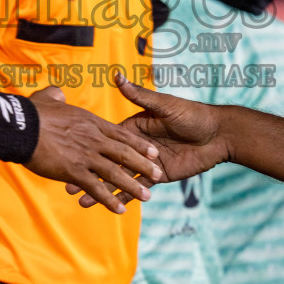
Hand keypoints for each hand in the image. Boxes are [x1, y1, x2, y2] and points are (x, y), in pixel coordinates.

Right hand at [25, 85, 162, 215]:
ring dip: (132, 186)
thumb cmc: (32, 112)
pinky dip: (110, 199)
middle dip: (143, 165)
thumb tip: (58, 94)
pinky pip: (97, 187)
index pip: (121, 134)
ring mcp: (86, 155)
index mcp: (91, 122)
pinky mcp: (74, 171)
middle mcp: (93, 138)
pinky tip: (121, 209)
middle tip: (158, 174)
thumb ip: (57, 96)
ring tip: (147, 197)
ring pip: (116, 172)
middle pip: (124, 153)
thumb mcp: (49, 98)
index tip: (152, 151)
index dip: (138, 144)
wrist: (20, 126)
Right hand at [69, 76, 227, 207]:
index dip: (87, 146)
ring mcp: (145, 164)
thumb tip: (118, 76)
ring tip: (78, 201)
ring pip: (117, 178)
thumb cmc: (191, 114)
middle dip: (86, 171)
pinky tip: (108, 206)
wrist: (218, 135)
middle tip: (65, 183)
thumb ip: (140, 95)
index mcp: (134, 127)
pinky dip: (122, 197)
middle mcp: (136, 146)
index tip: (68, 152)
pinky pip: (137, 188)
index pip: (106, 138)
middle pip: (106, 160)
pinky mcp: (157, 177)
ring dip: (98, 189)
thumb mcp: (164, 105)